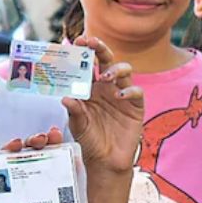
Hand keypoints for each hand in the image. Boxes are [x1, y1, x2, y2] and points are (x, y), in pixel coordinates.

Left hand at [0, 130, 70, 202]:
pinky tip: (75, 156)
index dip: (9, 153)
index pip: (5, 169)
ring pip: (47, 168)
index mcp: (7, 200)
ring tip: (58, 137)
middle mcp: (24, 194)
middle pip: (28, 162)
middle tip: (43, 138)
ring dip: (53, 150)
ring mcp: (43, 198)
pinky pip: (65, 184)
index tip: (16, 144)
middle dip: (34, 145)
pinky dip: (70, 169)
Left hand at [62, 35, 144, 174]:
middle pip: (106, 60)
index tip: (77, 41)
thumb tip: (65, 98)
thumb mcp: (77, 125)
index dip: (83, 52)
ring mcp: (121, 94)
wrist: (105, 160)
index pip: (87, 64)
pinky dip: (129, 90)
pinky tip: (120, 96)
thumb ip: (73, 111)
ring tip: (106, 77)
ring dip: (115, 69)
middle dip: (100, 48)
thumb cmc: (89, 140)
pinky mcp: (135, 106)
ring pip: (124, 70)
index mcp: (90, 88)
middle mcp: (106, 87)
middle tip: (91, 42)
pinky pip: (136, 92)